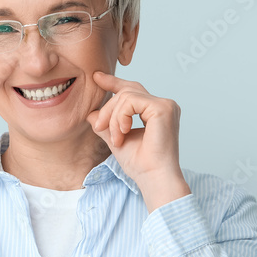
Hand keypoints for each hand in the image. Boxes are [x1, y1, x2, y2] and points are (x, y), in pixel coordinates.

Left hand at [86, 71, 183, 186]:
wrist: (153, 179)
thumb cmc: (141, 165)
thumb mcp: (117, 141)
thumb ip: (106, 126)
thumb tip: (91, 113)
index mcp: (156, 112)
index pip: (133, 91)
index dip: (114, 82)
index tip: (96, 77)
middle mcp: (163, 106)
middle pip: (127, 91)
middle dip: (108, 107)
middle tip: (98, 126)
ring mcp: (165, 105)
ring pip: (126, 96)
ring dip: (113, 118)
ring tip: (116, 138)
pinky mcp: (162, 108)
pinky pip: (131, 101)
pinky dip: (120, 117)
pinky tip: (123, 133)